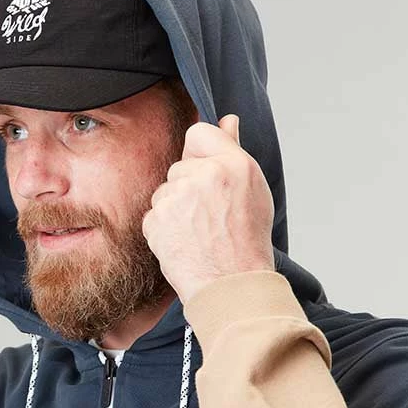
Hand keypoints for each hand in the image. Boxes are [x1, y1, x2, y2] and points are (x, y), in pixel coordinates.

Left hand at [141, 115, 275, 305]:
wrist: (232, 286)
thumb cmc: (246, 243)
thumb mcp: (254, 191)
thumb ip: (234, 152)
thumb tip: (228, 121)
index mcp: (235, 164)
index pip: (198, 133)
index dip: (198, 152)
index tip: (203, 170)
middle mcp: (206, 175)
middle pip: (178, 166)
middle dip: (187, 187)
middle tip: (208, 216)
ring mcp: (179, 196)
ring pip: (164, 191)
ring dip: (174, 209)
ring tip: (197, 232)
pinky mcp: (157, 218)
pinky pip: (153, 215)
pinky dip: (162, 229)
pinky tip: (183, 242)